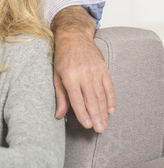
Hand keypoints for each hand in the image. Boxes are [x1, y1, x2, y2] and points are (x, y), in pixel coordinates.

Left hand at [52, 6, 115, 132]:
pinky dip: (111, 99)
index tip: (87, 125)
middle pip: (91, 99)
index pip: (77, 99)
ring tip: (105, 125)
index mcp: (69, 76)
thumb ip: (60, 96)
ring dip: (103, 111)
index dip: (82, 113)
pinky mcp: (103, 68)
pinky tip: (111, 110)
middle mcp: (83, 74)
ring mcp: (95, 71)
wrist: (73, 37)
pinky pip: (109, 86)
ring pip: (101, 95)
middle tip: (99, 130)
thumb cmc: (62, 58)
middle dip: (96, 116)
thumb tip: (59, 115)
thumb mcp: (56, 76)